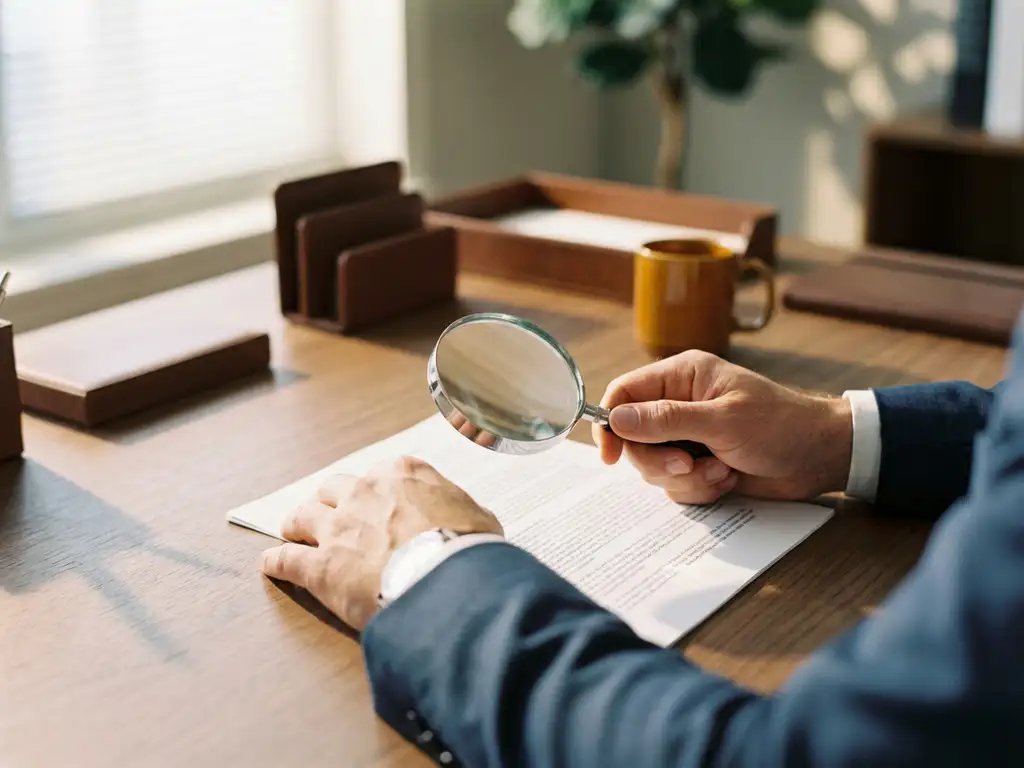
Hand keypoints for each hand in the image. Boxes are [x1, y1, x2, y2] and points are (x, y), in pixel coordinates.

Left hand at [260, 456, 502, 629]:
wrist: (447, 580)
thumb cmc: (470, 548)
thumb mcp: (479, 517)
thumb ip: (461, 511)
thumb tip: (466, 520)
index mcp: (403, 474)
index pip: (383, 474)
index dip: (378, 492)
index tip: (378, 502)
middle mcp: (365, 492)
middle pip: (334, 488)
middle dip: (330, 500)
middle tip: (327, 512)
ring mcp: (338, 527)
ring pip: (303, 516)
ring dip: (297, 523)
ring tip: (292, 531)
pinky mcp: (320, 565)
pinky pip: (287, 560)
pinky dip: (277, 562)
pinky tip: (271, 566)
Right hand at [592, 351, 851, 503]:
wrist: (821, 457)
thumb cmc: (780, 425)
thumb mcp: (722, 421)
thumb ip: (666, 420)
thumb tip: (616, 418)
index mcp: (681, 377)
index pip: (624, 393)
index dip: (611, 423)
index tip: (610, 455)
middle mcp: (678, 404)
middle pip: (634, 438)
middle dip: (658, 460)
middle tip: (687, 466)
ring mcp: (688, 436)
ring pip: (653, 466)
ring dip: (685, 478)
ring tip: (720, 472)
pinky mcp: (699, 464)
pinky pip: (676, 484)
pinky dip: (699, 489)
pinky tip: (727, 478)